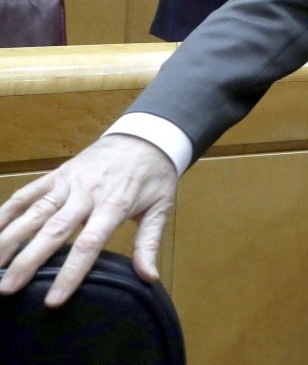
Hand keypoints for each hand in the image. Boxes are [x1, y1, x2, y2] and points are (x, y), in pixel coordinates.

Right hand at [0, 135, 176, 306]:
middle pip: (53, 230)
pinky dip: (5, 212)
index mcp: (115, 204)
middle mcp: (87, 193)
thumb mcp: (162, 207)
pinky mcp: (55, 175)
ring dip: (9, 239)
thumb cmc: (153, 176)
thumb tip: (149, 277)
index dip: (70, 272)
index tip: (53, 300)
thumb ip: (150, 243)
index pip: (89, 243)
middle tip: (7, 288)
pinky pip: (25, 193)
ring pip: (33, 212)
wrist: (145, 137)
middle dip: (28, 261)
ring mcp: (68, 182)